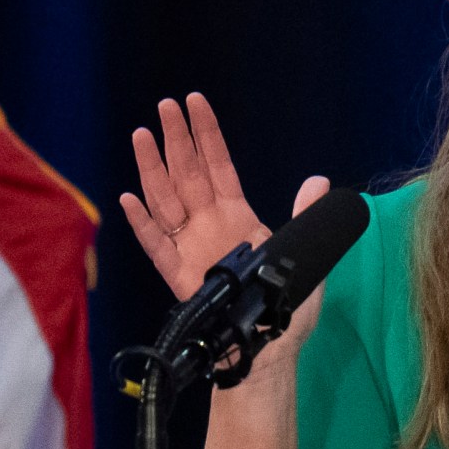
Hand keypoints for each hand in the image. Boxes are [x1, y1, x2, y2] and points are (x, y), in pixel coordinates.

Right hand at [120, 93, 327, 301]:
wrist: (267, 347)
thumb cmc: (283, 304)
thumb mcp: (304, 253)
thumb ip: (305, 216)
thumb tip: (319, 182)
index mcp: (236, 214)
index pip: (218, 164)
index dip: (207, 133)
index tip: (195, 102)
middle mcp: (208, 224)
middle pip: (187, 173)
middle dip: (176, 139)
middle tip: (165, 105)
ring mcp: (189, 247)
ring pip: (165, 200)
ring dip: (153, 169)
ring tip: (142, 136)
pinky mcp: (177, 275)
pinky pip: (156, 246)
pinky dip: (142, 224)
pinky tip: (130, 200)